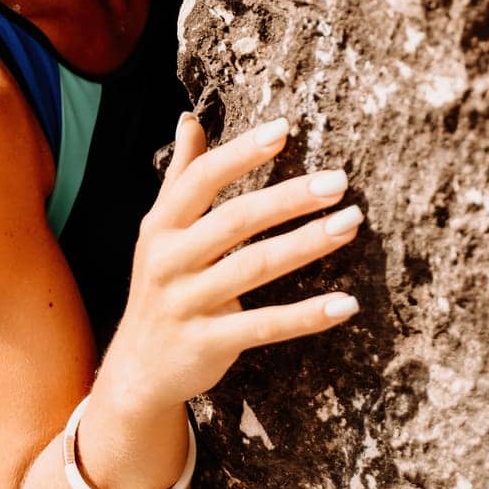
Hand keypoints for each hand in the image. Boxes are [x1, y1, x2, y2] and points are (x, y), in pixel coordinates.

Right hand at [103, 112, 361, 413]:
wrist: (137, 370)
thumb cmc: (162, 286)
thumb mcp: (161, 230)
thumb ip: (181, 176)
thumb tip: (189, 118)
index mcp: (162, 225)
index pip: (203, 179)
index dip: (242, 152)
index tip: (285, 129)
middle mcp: (169, 260)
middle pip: (236, 220)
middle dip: (290, 197)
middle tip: (339, 181)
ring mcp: (187, 303)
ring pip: (255, 266)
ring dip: (307, 244)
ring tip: (351, 224)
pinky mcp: (208, 343)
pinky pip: (265, 326)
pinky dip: (307, 315)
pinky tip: (346, 303)